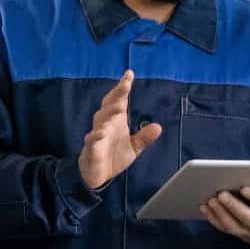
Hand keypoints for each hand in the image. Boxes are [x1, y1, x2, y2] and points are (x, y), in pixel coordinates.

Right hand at [79, 71, 161, 189]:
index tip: (129, 74)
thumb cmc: (113, 156)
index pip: (119, 100)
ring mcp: (97, 135)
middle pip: (109, 105)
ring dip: (108, 112)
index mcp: (116, 121)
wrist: (97, 175)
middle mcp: (105, 124)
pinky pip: (92, 140)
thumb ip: (144, 137)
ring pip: (100, 119)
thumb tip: (158, 127)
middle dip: (117, 94)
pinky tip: (101, 132)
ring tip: (118, 106)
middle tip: (125, 85)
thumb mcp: (133, 147)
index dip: (123, 87)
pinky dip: (96, 136)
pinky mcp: (91, 148)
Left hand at [202, 186, 249, 246]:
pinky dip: (212, 218)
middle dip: (233, 206)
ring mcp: (249, 233)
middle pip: (247, 217)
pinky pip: (223, 228)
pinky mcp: (237, 234)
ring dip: (220, 212)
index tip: (244, 188)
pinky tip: (203, 206)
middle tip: (221, 193)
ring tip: (210, 199)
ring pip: (232, 225)